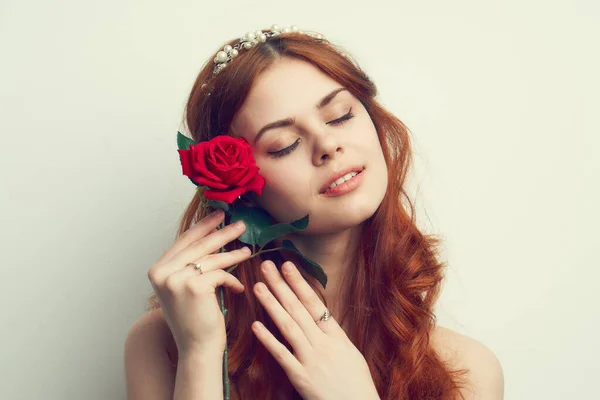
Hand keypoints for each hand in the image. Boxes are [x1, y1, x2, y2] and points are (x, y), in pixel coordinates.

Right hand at [147, 210, 252, 354]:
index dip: (203, 227)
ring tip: (248, 251)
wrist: (197, 348)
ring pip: (212, 259)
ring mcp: (175, 279)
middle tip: (241, 224)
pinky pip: (220, 274)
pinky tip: (237, 288)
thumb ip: (189, 264)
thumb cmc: (195, 318)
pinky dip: (231, 280)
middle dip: (222, 233)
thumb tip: (210, 235)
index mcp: (157, 270)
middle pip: (199, 246)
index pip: (183, 241)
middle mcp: (161, 273)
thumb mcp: (185, 287)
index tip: (218, 215)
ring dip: (233, 255)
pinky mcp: (194, 286)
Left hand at [251, 260, 380, 399]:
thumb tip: (320, 318)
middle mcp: (324, 344)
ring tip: (258, 287)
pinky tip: (256, 325)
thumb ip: (333, 335)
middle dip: (281, 286)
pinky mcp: (301, 378)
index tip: (288, 265)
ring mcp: (311, 360)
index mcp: (337, 337)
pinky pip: (282, 355)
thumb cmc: (356, 384)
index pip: (315, 304)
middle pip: (298, 310)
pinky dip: (269, 340)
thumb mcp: (350, 354)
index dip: (300, 284)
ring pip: (288, 327)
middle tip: (266, 266)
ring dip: (272, 305)